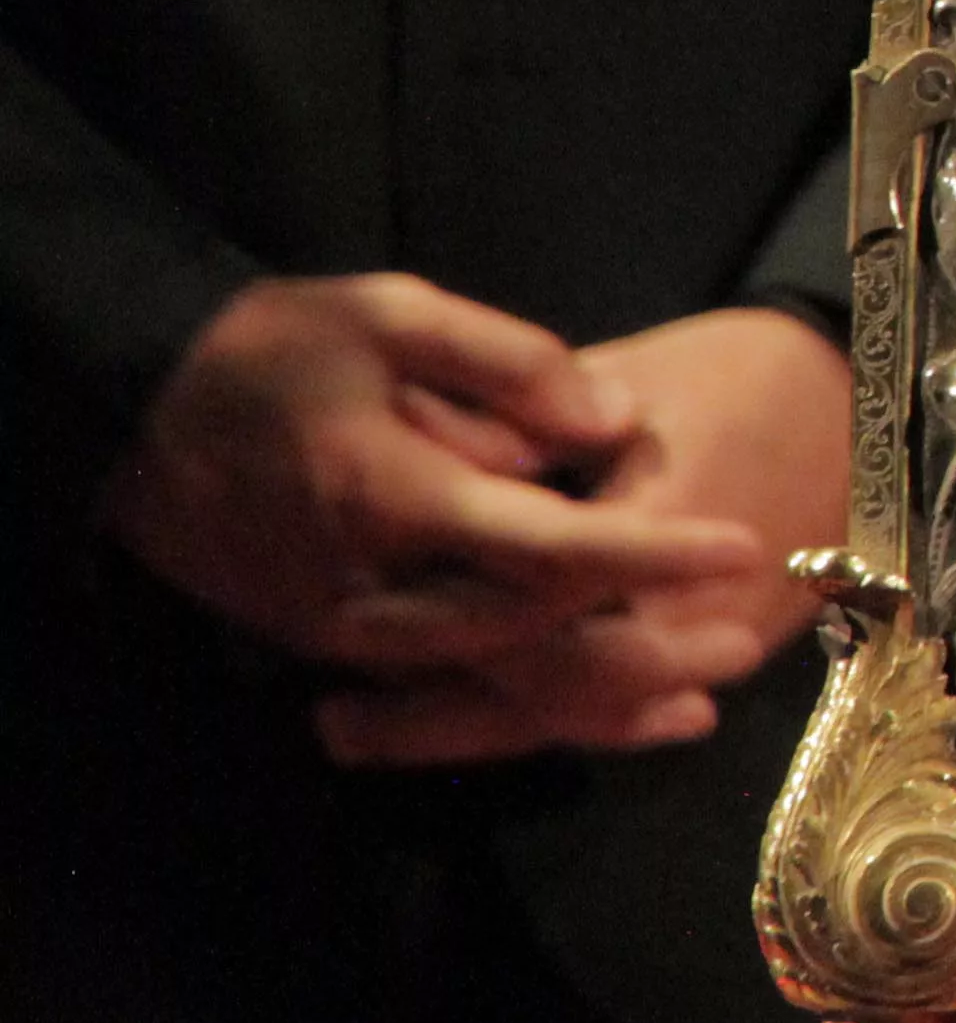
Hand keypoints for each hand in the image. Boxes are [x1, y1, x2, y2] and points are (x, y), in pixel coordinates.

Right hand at [104, 274, 770, 698]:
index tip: (740, 545)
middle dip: (647, 645)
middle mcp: (370, 589)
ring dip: (604, 695)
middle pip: (532, 641)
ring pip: (495, 685)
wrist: (138, 408)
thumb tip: (614, 421)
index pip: (546, 546)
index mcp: (390, 497)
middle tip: (750, 630)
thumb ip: (511, 363)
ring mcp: (344, 630)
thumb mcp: (390, 312)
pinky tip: (614, 709)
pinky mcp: (332, 643)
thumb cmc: (275, 348)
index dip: (649, 553)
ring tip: (707, 692)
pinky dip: (536, 704)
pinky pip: (451, 690)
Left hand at [318, 306, 855, 770]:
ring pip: (576, 717)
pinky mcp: (726, 651)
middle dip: (434, 718)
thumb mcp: (633, 382)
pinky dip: (552, 726)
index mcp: (649, 537)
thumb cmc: (748, 373)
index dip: (426, 631)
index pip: (522, 609)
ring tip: (380, 736)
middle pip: (540, 692)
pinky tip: (492, 728)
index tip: (340, 634)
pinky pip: (623, 708)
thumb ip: (527, 430)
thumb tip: (425, 463)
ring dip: (478, 734)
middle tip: (332, 725)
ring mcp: (710, 645)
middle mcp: (678, 613)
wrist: (873, 400)